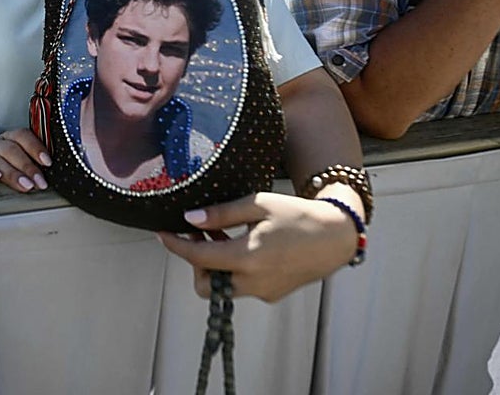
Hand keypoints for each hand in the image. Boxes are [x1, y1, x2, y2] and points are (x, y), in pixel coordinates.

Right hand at [0, 128, 50, 192]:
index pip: (23, 136)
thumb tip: (55, 170)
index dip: (36, 148)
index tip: (48, 162)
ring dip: (13, 174)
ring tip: (26, 185)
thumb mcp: (20, 156)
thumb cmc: (7, 162)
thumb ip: (35, 160)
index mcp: (12, 137)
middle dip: (28, 167)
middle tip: (40, 183)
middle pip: (12, 150)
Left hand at [158, 192, 356, 302]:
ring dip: (215, 266)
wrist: (336, 236)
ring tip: (223, 236)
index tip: (162, 234)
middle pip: (205, 285)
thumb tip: (190, 219)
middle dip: (196, 264)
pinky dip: (234, 271)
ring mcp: (264, 292)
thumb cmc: (298, 215)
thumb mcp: (258, 204)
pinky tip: (244, 246)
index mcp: (248, 257)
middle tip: (201, 236)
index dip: (176, 246)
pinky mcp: (272, 294)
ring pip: (223, 288)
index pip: (198, 258)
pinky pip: (242, 287)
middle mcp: (254, 281)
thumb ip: (221, 214)